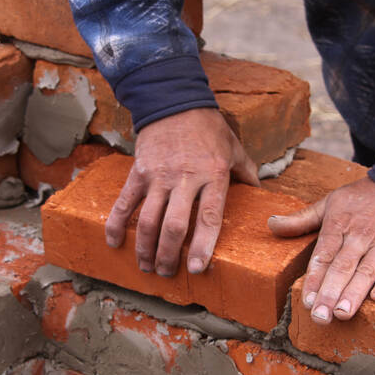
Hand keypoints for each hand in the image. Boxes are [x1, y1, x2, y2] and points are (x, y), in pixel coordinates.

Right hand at [105, 108, 259, 275]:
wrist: (174, 101)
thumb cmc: (208, 128)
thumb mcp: (234, 148)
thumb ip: (247, 174)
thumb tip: (260, 196)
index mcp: (212, 175)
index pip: (209, 217)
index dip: (202, 245)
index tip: (197, 269)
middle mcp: (185, 178)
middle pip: (174, 225)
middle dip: (169, 255)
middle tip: (168, 273)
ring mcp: (158, 176)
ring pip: (147, 220)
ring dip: (145, 248)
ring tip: (147, 267)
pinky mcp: (138, 171)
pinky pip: (124, 203)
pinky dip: (116, 225)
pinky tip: (114, 244)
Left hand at [268, 176, 374, 323]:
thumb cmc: (364, 198)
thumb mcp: (330, 202)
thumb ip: (302, 219)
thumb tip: (271, 224)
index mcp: (339, 225)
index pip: (324, 255)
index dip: (315, 279)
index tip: (306, 301)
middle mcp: (359, 237)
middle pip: (342, 267)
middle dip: (330, 294)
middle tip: (320, 317)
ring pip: (366, 271)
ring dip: (354, 293)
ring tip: (342, 314)